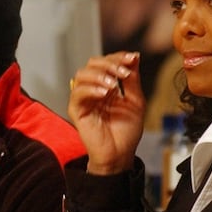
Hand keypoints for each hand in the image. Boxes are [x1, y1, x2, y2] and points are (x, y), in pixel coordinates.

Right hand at [67, 51, 144, 174]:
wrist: (120, 155)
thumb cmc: (126, 132)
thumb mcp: (135, 101)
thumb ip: (132, 79)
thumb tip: (134, 56)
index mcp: (106, 86)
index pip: (107, 62)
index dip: (118, 57)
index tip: (132, 58)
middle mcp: (93, 90)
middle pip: (92, 64)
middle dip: (109, 64)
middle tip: (123, 73)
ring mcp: (83, 99)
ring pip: (82, 75)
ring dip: (99, 75)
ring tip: (114, 85)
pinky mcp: (76, 110)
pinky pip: (77, 93)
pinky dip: (91, 89)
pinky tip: (104, 94)